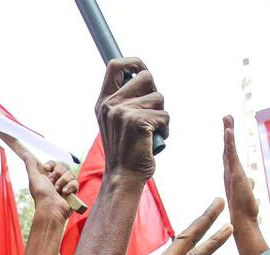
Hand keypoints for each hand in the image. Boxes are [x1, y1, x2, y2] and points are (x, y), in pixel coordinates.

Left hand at [3, 135, 77, 220]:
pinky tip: (64, 192)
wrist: (51, 209)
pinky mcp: (73, 192)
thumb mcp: (34, 177)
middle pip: (63, 166)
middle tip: (51, 183)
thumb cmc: (41, 195)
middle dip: (57, 174)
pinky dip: (70, 187)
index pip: (54, 163)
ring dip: (62, 181)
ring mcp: (66, 185)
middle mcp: (57, 180)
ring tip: (57, 190)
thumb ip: (30, 165)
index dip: (51, 164)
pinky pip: (75, 182)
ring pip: (70, 173)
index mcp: (48, 176)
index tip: (47, 169)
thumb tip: (25, 154)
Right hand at [96, 57, 168, 180]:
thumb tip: (145, 78)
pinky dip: (165, 129)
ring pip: (159, 98)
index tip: (141, 71)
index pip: (115, 65)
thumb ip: (125, 101)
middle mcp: (110, 104)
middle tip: (151, 114)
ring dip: (161, 115)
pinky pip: (164, 115)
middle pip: (146, 76)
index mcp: (104, 102)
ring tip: (151, 132)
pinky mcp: (137, 121)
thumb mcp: (118, 122)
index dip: (133, 62)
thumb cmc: (126, 151)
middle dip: (155, 94)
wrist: (123, 177)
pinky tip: (153, 141)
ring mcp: (123, 112)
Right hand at [108, 198, 230, 254]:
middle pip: (183, 237)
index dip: (191, 238)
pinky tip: (227, 229)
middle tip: (217, 202)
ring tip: (221, 203)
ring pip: (190, 239)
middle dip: (202, 218)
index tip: (203, 228)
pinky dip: (214, 241)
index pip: (176, 251)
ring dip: (208, 219)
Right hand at [222, 115, 258, 224]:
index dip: (229, 142)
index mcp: (232, 176)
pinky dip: (229, 141)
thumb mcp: (249, 193)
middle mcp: (228, 172)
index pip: (230, 155)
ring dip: (228, 131)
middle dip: (227, 131)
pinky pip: (231, 154)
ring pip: (228, 148)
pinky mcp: (234, 173)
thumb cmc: (246, 211)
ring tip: (227, 117)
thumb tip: (251, 182)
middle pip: (227, 148)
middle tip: (226, 116)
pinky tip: (228, 130)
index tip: (228, 129)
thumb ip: (249, 185)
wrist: (243, 221)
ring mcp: (230, 172)